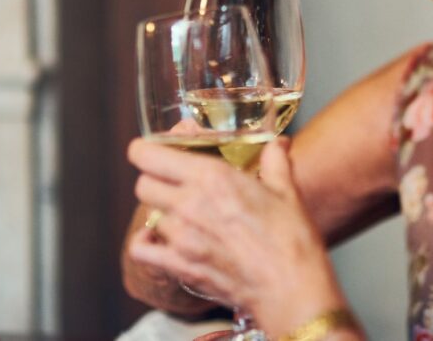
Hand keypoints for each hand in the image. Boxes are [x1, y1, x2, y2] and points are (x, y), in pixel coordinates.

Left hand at [127, 137, 349, 336]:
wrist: (290, 288)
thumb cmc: (291, 239)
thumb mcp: (286, 191)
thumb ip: (275, 160)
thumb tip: (278, 144)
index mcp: (213, 177)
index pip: (150, 156)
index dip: (145, 150)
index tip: (151, 150)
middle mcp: (190, 203)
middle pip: (144, 184)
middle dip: (155, 180)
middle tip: (172, 182)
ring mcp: (181, 237)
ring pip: (147, 215)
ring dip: (160, 212)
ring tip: (181, 214)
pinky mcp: (178, 266)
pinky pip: (140, 250)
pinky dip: (144, 243)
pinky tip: (159, 239)